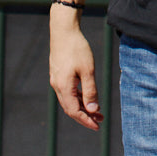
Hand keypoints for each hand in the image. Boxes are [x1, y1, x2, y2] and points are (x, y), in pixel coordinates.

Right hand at [49, 15, 103, 130]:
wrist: (63, 30)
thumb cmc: (77, 48)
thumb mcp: (88, 70)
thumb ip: (90, 91)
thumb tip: (93, 110)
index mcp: (64, 87)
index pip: (74, 112)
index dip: (86, 120)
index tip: (98, 125)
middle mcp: (57, 86)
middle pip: (70, 108)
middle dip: (85, 116)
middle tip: (100, 120)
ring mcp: (56, 79)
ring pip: (68, 100)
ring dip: (82, 107)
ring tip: (97, 110)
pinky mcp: (58, 74)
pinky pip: (67, 91)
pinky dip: (77, 97)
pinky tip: (86, 95)